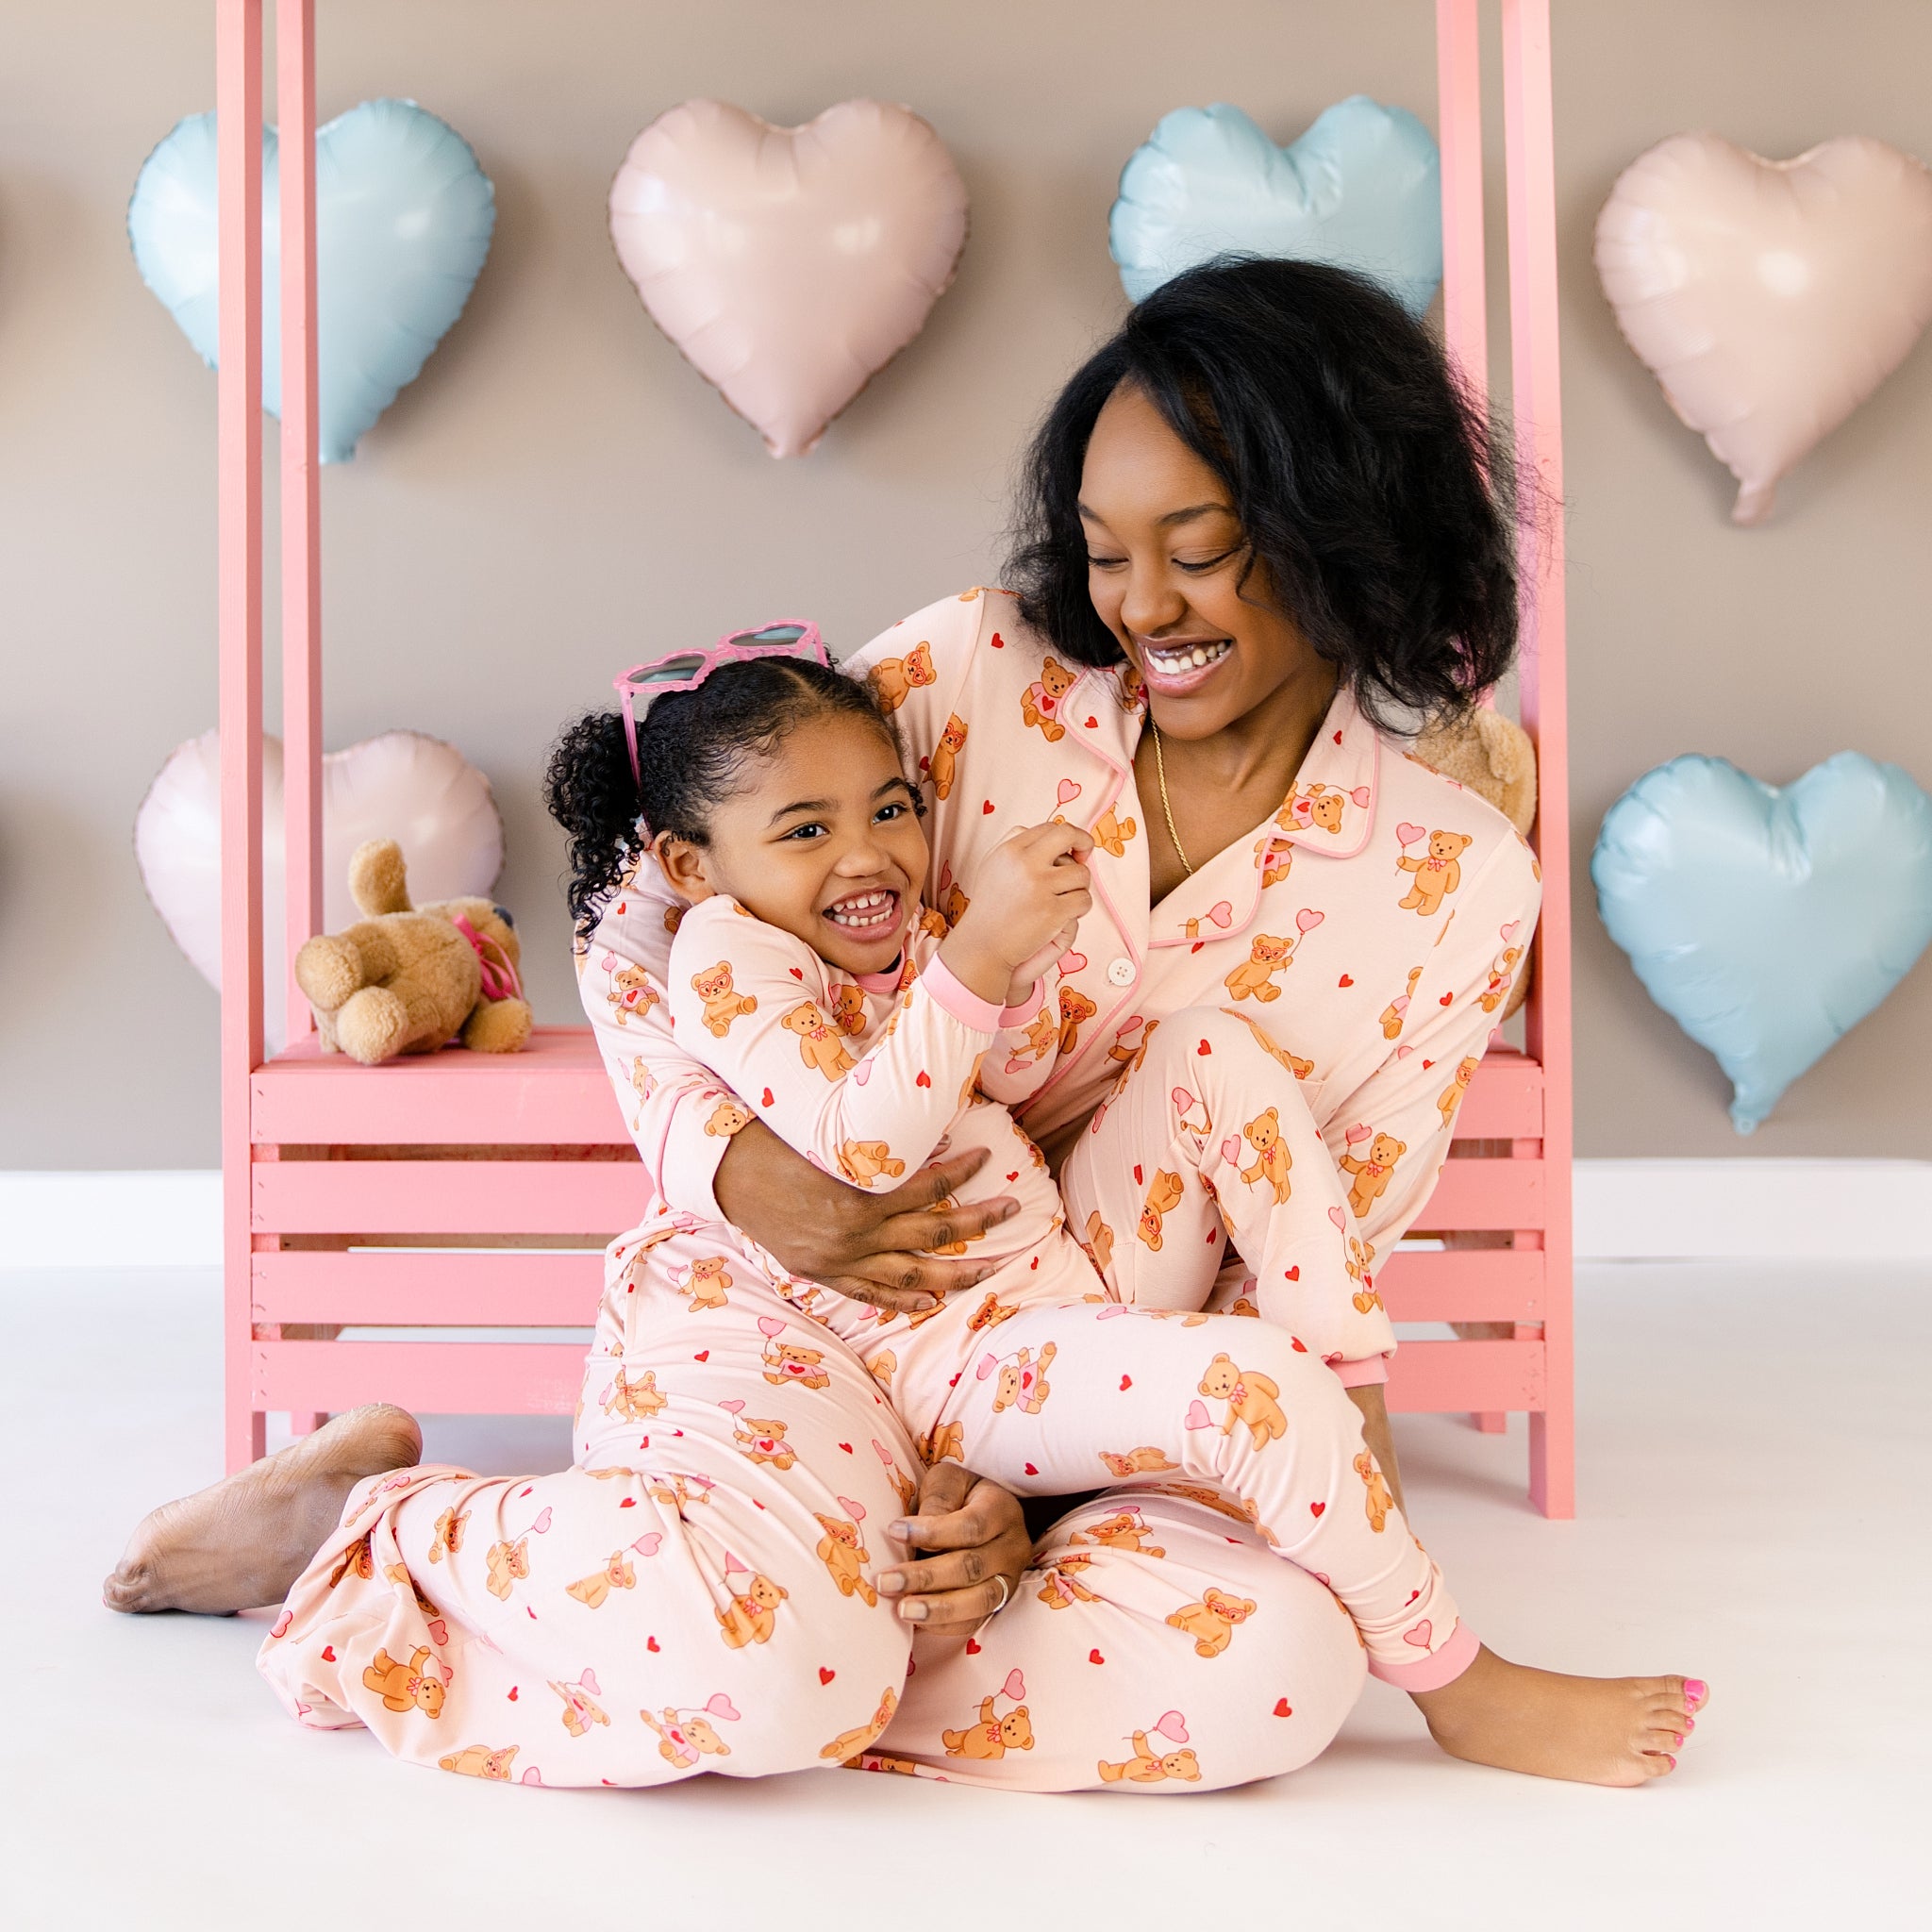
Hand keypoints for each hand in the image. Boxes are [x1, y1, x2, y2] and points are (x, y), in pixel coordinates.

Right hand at [715, 1118, 1018, 1314]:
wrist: (727, 1173)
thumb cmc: (776, 1140)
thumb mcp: (828, 1135)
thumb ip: (875, 1145)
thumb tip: (922, 1129)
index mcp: (858, 1193)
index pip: (928, 1184)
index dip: (962, 1170)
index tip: (987, 1154)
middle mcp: (855, 1233)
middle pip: (933, 1232)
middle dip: (980, 1221)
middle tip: (1013, 1209)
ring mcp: (840, 1260)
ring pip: (913, 1274)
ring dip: (957, 1273)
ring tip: (993, 1267)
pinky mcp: (824, 1273)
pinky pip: (873, 1295)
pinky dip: (904, 1301)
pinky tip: (933, 1302)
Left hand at [876, 1460, 1032, 1635]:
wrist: (984, 1514)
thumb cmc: (959, 1495)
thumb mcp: (949, 1482)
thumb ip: (937, 1500)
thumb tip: (913, 1532)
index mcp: (1002, 1510)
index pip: (971, 1526)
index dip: (932, 1532)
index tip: (894, 1531)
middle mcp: (1012, 1547)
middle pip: (971, 1567)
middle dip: (926, 1577)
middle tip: (886, 1581)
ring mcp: (1009, 1579)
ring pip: (978, 1601)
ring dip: (937, 1609)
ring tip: (902, 1610)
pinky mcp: (998, 1605)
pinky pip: (974, 1622)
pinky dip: (944, 1625)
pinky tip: (915, 1622)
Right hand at [940, 822, 1092, 1002]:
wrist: (981, 946)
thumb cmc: (990, 909)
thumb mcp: (992, 867)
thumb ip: (1015, 846)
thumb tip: (1046, 834)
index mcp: (1010, 850)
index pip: (1050, 828)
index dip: (1067, 836)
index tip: (1071, 851)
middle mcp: (1024, 864)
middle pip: (1068, 834)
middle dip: (1085, 842)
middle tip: (1084, 857)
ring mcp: (1039, 887)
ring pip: (1082, 874)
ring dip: (1080, 887)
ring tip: (1067, 899)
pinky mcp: (1051, 912)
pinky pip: (1084, 900)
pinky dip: (1080, 909)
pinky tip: (1066, 916)